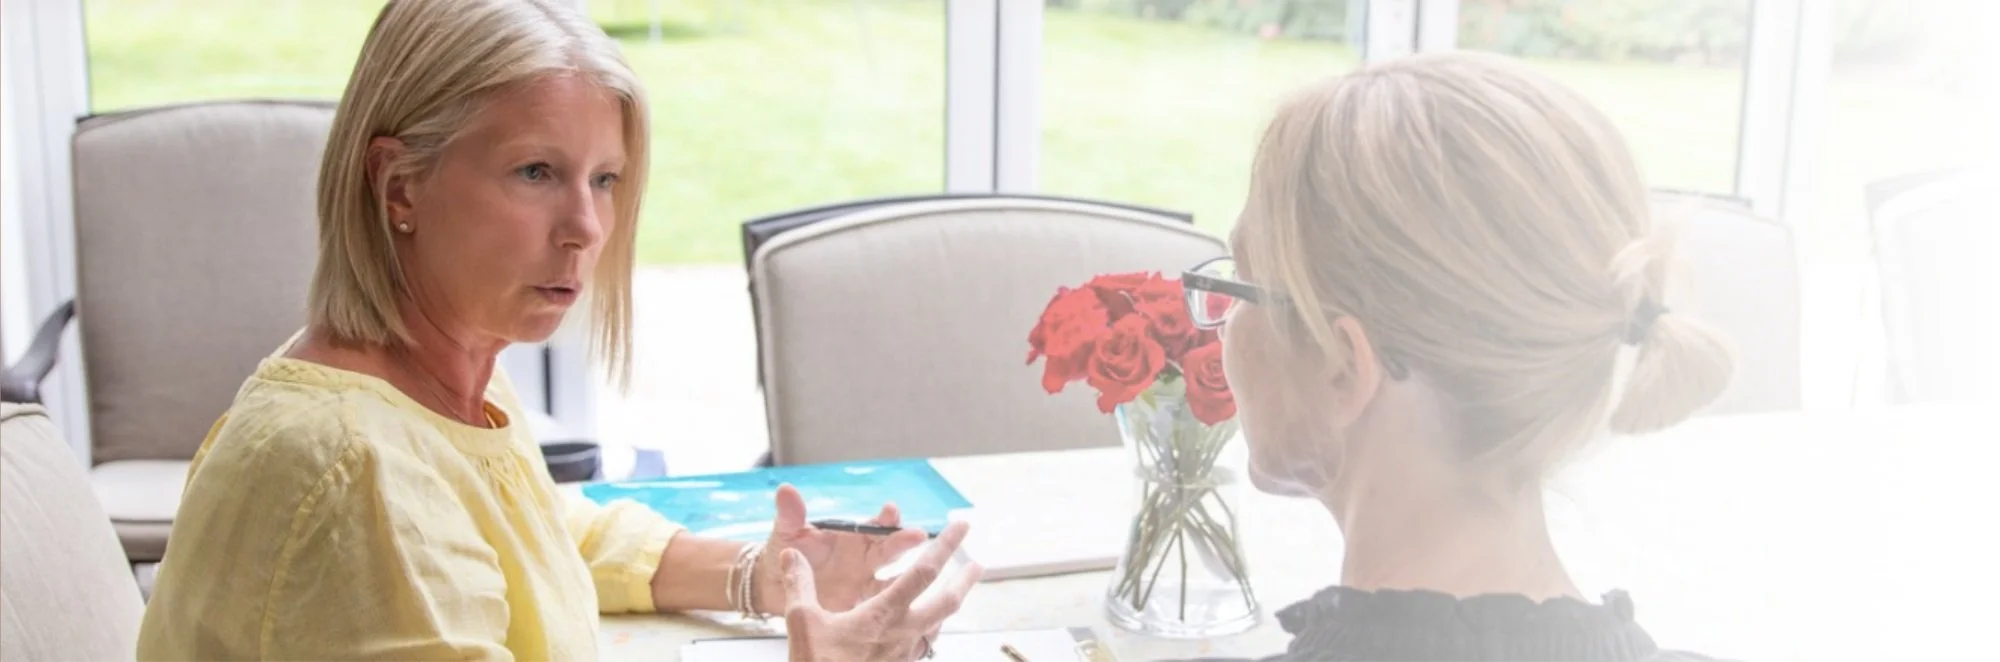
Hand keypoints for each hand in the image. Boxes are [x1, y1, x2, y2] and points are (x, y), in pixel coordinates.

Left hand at [752, 484, 929, 613]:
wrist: (774, 589)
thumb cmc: (784, 554)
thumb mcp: (786, 534)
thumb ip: (790, 515)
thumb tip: (786, 490)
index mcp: (852, 537)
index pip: (874, 525)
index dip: (884, 518)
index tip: (892, 510)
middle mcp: (865, 559)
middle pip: (891, 549)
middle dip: (904, 541)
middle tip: (918, 535)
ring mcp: (866, 585)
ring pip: (894, 580)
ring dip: (908, 576)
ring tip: (922, 572)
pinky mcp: (862, 612)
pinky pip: (883, 610)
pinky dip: (895, 609)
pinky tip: (907, 609)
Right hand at [781, 521, 981, 661]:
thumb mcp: (802, 622)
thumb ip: (799, 584)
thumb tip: (791, 554)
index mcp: (885, 614)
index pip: (924, 571)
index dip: (945, 544)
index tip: (961, 526)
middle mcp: (904, 633)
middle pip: (947, 602)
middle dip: (964, 580)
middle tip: (977, 565)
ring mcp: (904, 655)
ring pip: (937, 627)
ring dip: (947, 606)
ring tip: (953, 594)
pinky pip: (922, 646)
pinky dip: (928, 631)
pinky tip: (921, 630)